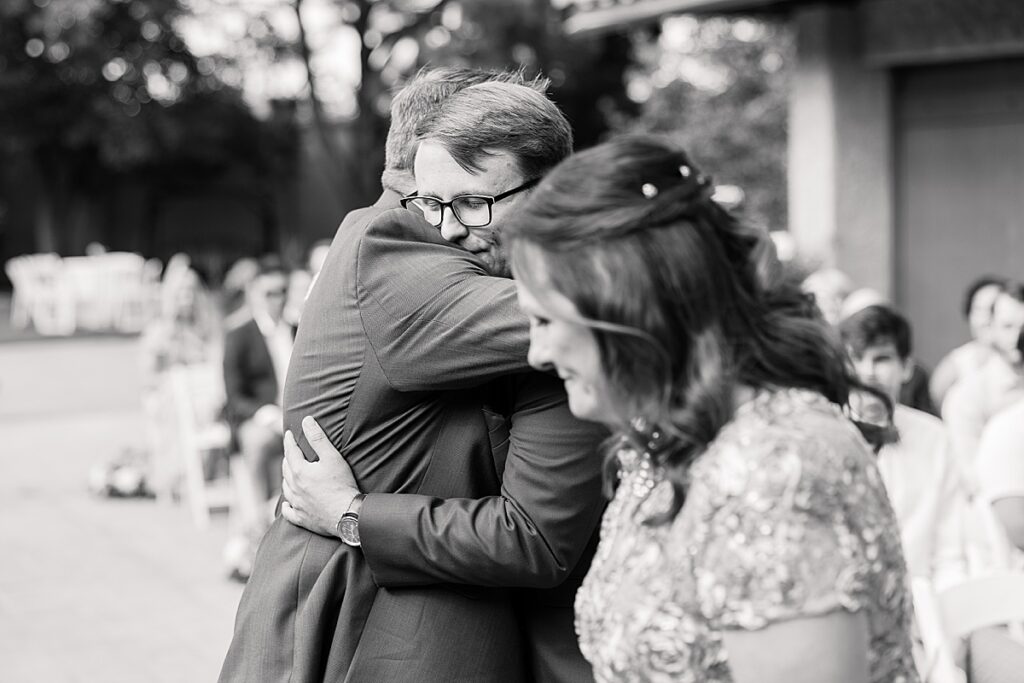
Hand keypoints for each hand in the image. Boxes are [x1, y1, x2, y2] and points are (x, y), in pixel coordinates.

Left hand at [280, 416, 360, 537]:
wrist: (346, 514)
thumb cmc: (341, 485)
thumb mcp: (332, 457)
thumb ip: (318, 438)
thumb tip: (307, 420)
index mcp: (299, 472)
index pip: (290, 451)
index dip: (289, 441)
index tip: (288, 433)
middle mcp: (294, 488)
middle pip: (286, 469)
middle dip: (287, 458)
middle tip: (291, 451)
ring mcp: (297, 504)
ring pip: (286, 489)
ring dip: (286, 479)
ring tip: (289, 473)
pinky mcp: (302, 518)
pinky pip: (288, 512)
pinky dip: (286, 506)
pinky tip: (287, 503)